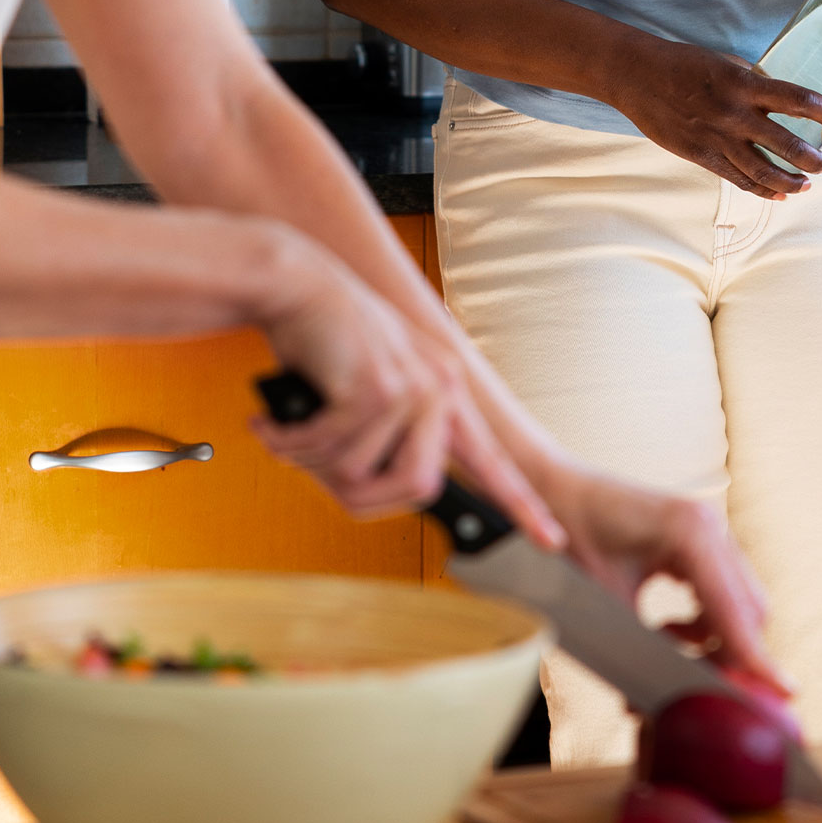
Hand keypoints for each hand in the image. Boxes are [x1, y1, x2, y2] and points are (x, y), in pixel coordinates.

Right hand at [252, 242, 565, 547]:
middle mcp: (438, 389)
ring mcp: (412, 387)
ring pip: (360, 474)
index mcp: (444, 393)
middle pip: (417, 488)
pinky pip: (330, 450)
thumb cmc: (324, 340)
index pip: (491, 459)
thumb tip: (372, 493)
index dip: (520, 502)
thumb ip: (385, 438)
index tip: (550, 537)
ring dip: (310, 461)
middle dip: (356, 493)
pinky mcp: (376, 387)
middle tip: (314, 469)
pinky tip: (271, 423)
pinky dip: (289, 444)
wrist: (294, 285)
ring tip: (287, 431)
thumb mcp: (368, 389)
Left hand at [535, 462, 788, 694]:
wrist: (556, 492)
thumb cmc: (570, 538)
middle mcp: (710, 525)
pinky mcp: (703, 541)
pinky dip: (705, 620)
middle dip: (728, 654)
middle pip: (749, 610)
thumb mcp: (606, 598)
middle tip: (692, 686)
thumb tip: (668, 698)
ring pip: (740, 604)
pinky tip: (668, 626)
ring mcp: (711, 530)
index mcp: (690, 530)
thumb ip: (646, 646)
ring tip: (665, 642)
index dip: (755, 655)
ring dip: (713, 637)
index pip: (734, 608)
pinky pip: (724, 593)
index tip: (786, 692)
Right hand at [607, 36, 821, 200]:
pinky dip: (760, 189)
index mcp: (744, 84)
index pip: (797, 100)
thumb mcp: (726, 63)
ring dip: (790, 181)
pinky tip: (777, 195)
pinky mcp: (701, 156)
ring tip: (807, 185)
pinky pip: (737, 178)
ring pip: (763, 170)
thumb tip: (780, 100)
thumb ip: (754, 82)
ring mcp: (717, 138)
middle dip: (812, 157)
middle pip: (785, 144)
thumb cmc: (684, 63)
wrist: (637, 76)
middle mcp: (735, 114)